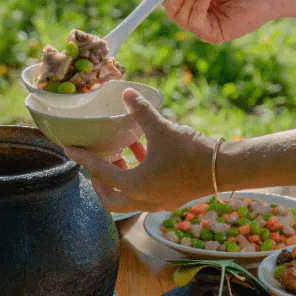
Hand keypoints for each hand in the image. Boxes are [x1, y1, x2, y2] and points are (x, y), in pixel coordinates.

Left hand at [65, 89, 214, 212]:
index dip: (83, 159)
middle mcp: (143, 200)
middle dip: (99, 180)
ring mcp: (157, 202)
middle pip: (109, 198)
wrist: (226, 169)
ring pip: (127, 197)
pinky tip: (143, 151)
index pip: (100, 173)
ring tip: (119, 152)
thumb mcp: (162, 128)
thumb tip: (126, 93)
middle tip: (97, 160)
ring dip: (120, 177)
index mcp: (135, 187)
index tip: (69, 149)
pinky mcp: (170, 199)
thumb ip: (141, 111)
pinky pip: (144, 192)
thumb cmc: (192, 152)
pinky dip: (137, 176)